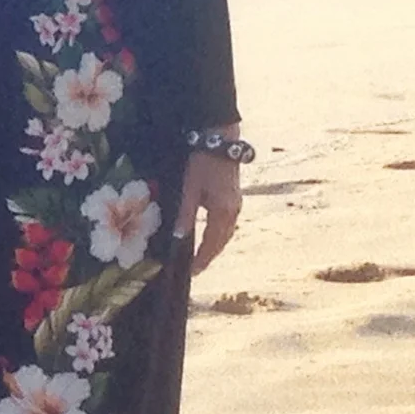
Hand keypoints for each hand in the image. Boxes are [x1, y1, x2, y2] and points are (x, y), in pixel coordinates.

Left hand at [179, 147, 241, 273]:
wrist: (220, 141)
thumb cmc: (202, 163)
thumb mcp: (189, 189)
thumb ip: (185, 215)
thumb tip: (178, 237)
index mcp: (224, 212)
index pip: (212, 243)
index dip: (202, 259)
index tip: (192, 272)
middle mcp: (234, 211)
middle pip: (222, 240)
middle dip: (209, 255)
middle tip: (195, 268)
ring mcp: (236, 204)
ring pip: (225, 232)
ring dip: (214, 245)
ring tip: (200, 256)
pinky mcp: (233, 197)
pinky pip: (226, 223)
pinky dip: (217, 233)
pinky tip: (208, 235)